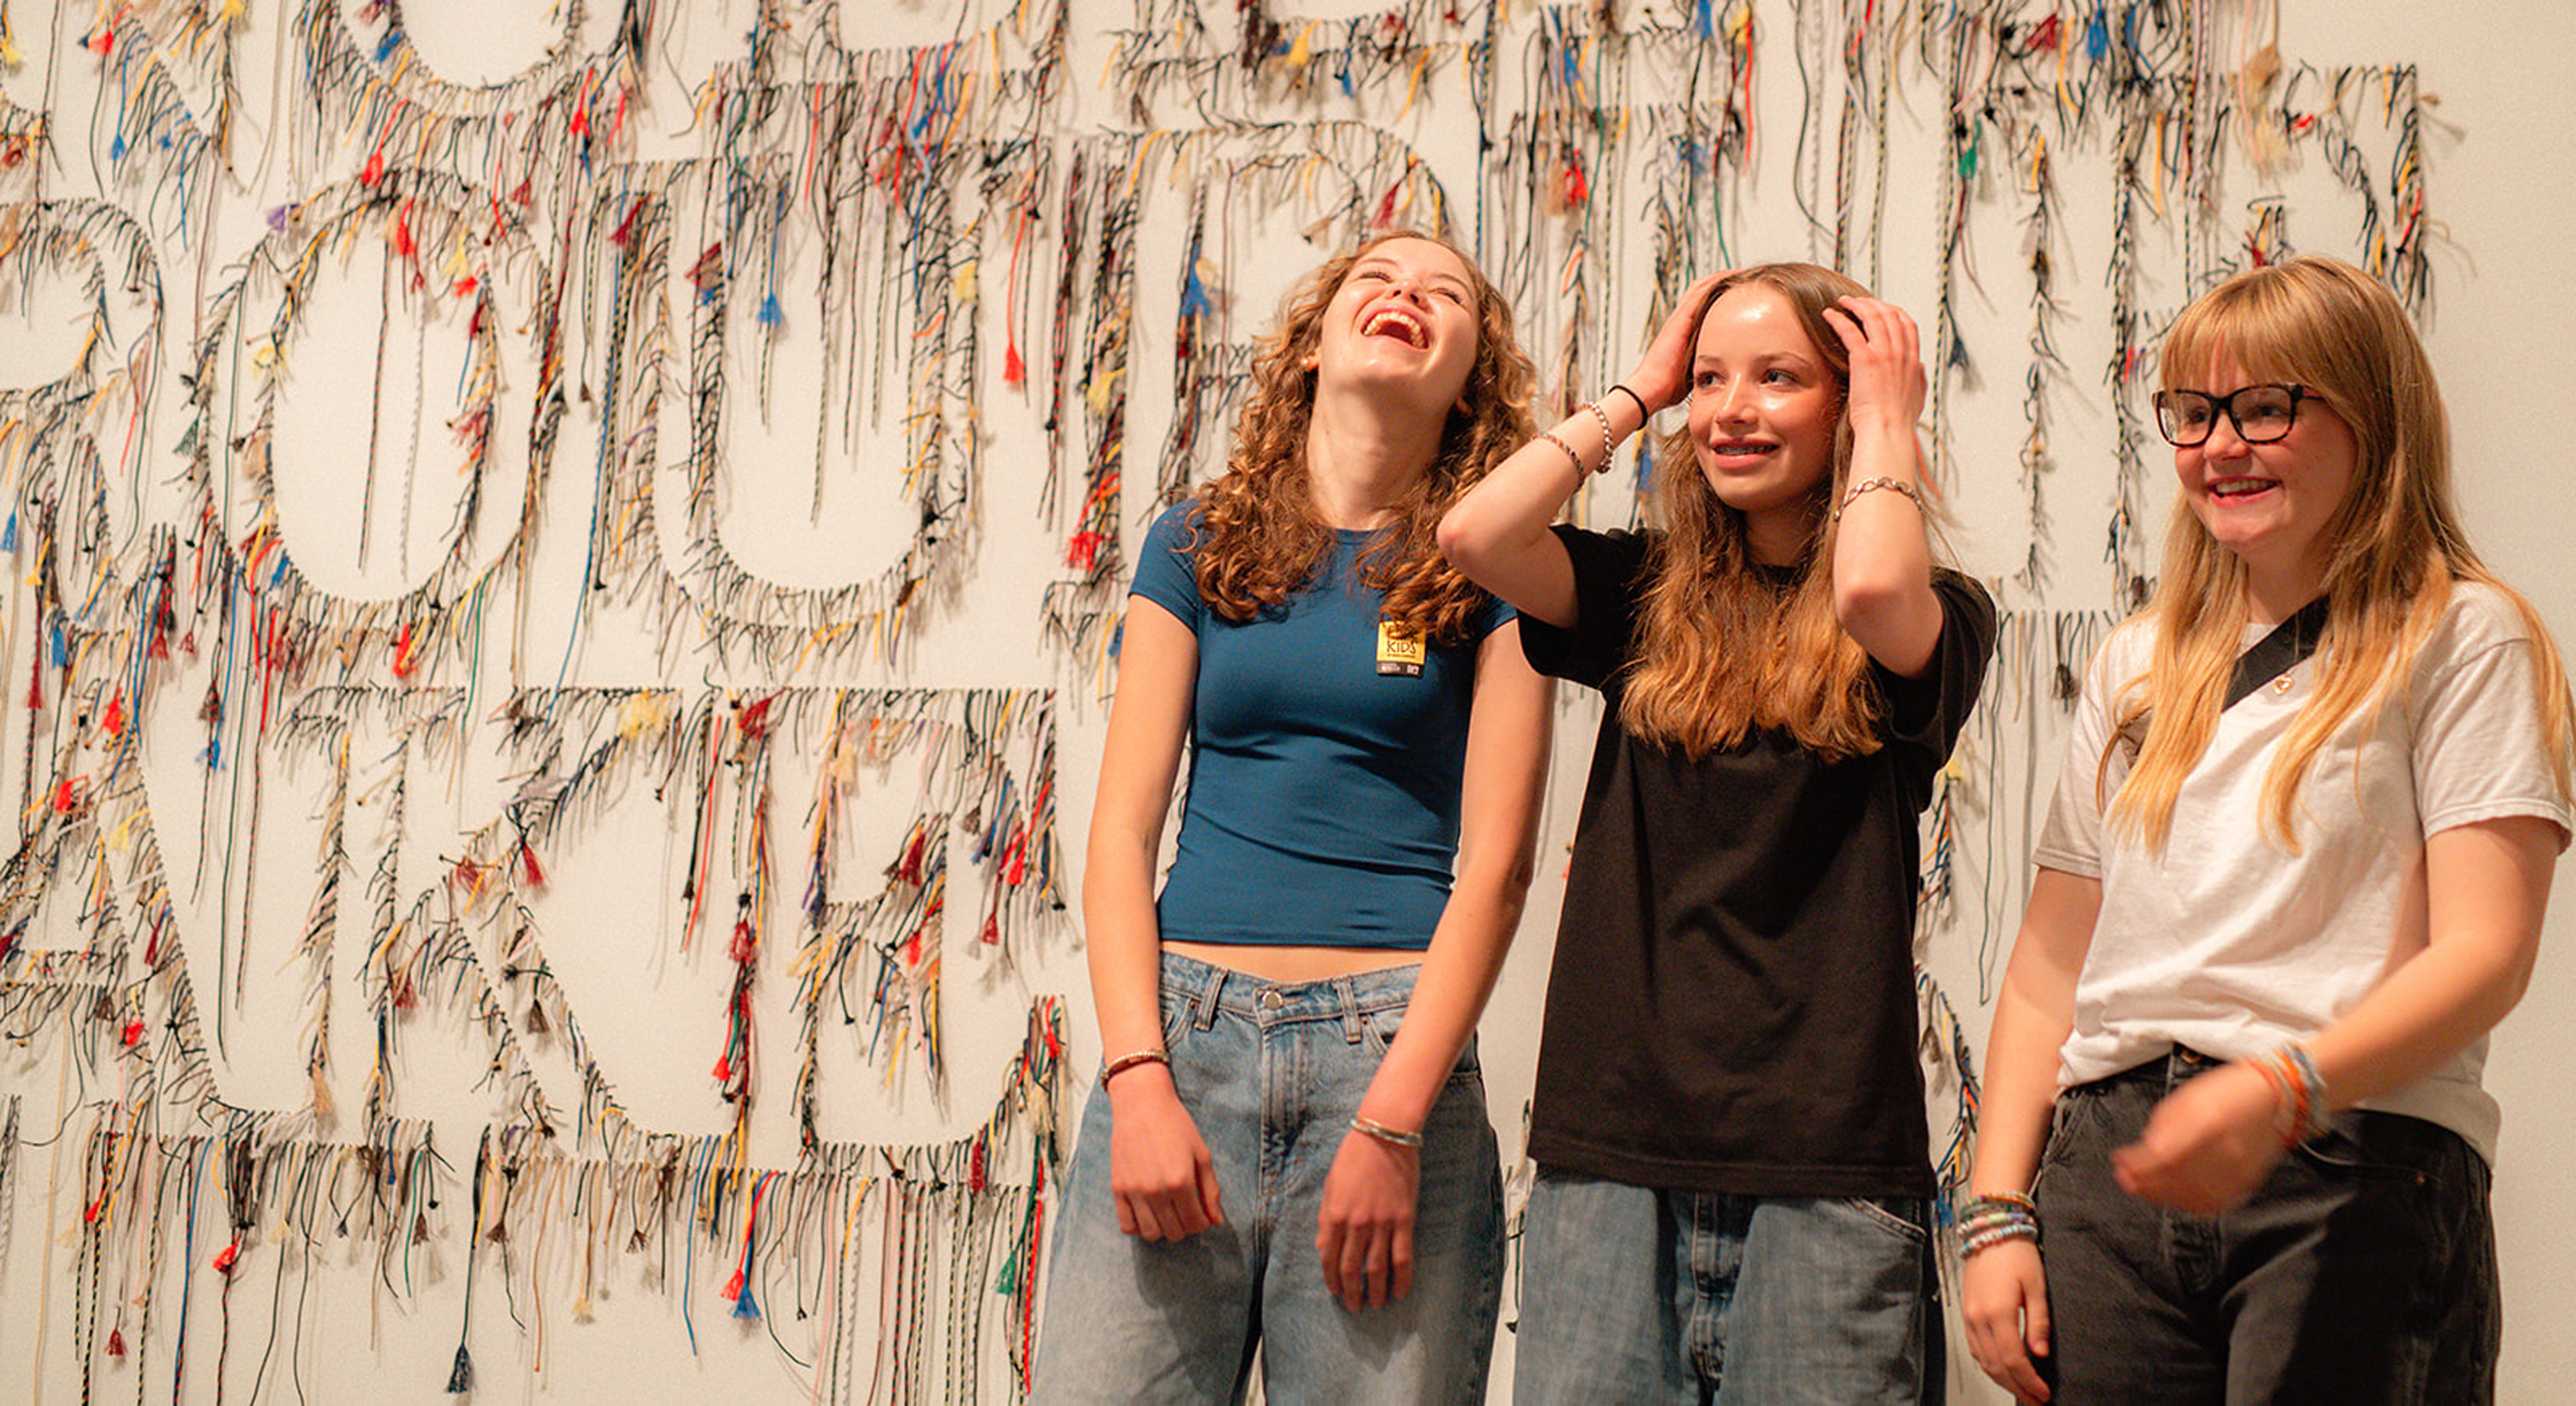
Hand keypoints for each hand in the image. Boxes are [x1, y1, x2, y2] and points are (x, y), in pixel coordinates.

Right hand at [1106, 1070, 1223, 1238]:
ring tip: (1168, 1214)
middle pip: (1175, 1232)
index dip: (1203, 1222)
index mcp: (1181, 1181)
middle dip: (1186, 1226)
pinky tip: (1148, 1214)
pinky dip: (1139, 1227)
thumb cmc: (1175, 1124)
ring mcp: (1134, 1191)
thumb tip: (1216, 1221)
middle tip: (1186, 1210)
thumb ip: (1211, 1190)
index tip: (1202, 1213)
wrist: (1141, 1103)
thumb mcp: (1202, 1154)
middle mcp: (1156, 1190)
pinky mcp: (1117, 1189)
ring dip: (1164, 1229)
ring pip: (1152, 1234)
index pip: (1196, 1223)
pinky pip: (1127, 1225)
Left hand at [1316, 1126, 1419, 1310]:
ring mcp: (1382, 1223)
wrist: (1384, 1134)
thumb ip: (1326, 1220)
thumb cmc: (1354, 1155)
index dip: (1332, 1279)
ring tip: (1377, 1304)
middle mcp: (1357, 1224)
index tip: (1335, 1292)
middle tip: (1355, 1307)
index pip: (1330, 1258)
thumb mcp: (1331, 1186)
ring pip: (1377, 1268)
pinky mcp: (1404, 1219)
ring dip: (1376, 1290)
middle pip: (1353, 1268)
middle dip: (1352, 1292)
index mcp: (1335, 1215)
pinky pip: (1403, 1256)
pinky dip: (1402, 1278)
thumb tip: (1324, 1249)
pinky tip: (1401, 1291)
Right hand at [1622, 270, 1733, 412]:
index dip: (1719, 294)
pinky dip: (1715, 282)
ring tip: (1741, 272)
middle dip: (1722, 281)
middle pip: (1701, 290)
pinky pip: (1699, 292)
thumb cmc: (1668, 386)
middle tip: (1744, 276)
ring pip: (1701, 286)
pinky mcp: (1680, 318)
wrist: (1651, 387)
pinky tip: (1731, 277)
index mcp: (1683, 330)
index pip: (1702, 304)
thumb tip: (1725, 368)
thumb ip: (1706, 362)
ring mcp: (1679, 317)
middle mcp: (1680, 319)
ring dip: (1721, 277)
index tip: (1739, 292)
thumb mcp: (1693, 369)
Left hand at [1820, 296, 1926, 443]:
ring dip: (1855, 305)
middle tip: (1857, 302)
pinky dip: (1838, 319)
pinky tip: (1829, 315)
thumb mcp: (1918, 396)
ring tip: (1843, 302)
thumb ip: (1919, 378)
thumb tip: (1919, 367)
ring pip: (1871, 316)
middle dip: (1872, 303)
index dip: (1892, 310)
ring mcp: (1883, 353)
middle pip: (1888, 314)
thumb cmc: (1899, 420)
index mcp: (1912, 359)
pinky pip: (1850, 330)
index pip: (1906, 323)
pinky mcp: (1864, 359)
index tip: (1880, 308)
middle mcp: (1900, 351)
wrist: (1888, 430)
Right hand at [1961, 1238, 2052, 1402]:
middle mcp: (1978, 1317)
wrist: (1990, 1230)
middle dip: (2017, 1387)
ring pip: (1983, 1361)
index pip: (2014, 1359)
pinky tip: (2002, 1371)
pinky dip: (1989, 1365)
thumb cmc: (2015, 1253)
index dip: (2029, 1381)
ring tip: (2022, 1390)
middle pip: (1997, 1366)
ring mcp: (1969, 1317)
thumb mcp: (2036, 1286)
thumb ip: (2038, 1322)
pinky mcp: (1966, 1314)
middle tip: (2036, 1399)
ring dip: (2003, 1380)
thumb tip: (2040, 1352)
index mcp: (1998, 1311)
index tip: (2043, 1392)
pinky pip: (1974, 1349)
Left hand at [2111, 1061, 2286, 1213]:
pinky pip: (2213, 1203)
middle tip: (2125, 1178)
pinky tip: (2172, 1197)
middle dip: (2143, 1183)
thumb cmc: (2229, 1091)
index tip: (2120, 1161)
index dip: (2136, 1164)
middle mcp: (2226, 1150)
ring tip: (2143, 1188)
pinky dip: (2187, 1203)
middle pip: (2175, 1180)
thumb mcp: (2185, 1097)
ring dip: (2161, 1197)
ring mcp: (2240, 1170)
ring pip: (2192, 1197)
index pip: (2163, 1156)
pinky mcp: (2247, 1183)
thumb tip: (2141, 1153)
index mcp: (2207, 1122)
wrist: (2274, 1097)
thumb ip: (2161, 1126)